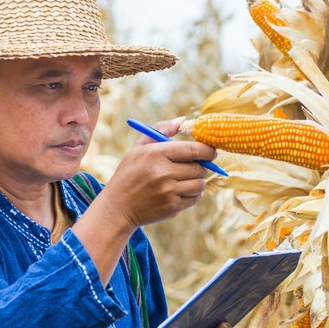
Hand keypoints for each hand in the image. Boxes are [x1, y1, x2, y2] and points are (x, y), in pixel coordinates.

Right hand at [99, 117, 216, 226]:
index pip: (194, 149)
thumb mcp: (139, 147)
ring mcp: (168, 191)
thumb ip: (161, 130)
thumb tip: (184, 120)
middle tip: (193, 166)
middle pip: (200, 167)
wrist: (117, 207)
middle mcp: (163, 172)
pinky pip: (195, 199)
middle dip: (201, 166)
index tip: (210, 152)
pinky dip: (192, 195)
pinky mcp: (172, 207)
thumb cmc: (129, 173)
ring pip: (200, 184)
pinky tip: (180, 192)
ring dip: (197, 181)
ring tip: (185, 180)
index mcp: (156, 153)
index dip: (208, 150)